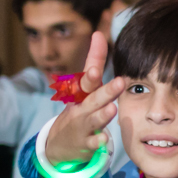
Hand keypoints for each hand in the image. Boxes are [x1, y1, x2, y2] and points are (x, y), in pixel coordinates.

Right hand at [46, 31, 119, 162]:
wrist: (59, 143)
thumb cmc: (79, 108)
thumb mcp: (83, 86)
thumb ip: (94, 60)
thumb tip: (98, 33)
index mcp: (82, 93)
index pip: (87, 81)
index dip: (91, 75)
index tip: (97, 69)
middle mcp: (81, 108)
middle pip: (93, 99)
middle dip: (105, 91)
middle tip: (119, 83)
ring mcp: (82, 126)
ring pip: (93, 120)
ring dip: (102, 115)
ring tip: (111, 109)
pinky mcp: (85, 144)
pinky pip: (93, 144)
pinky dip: (98, 142)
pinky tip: (105, 140)